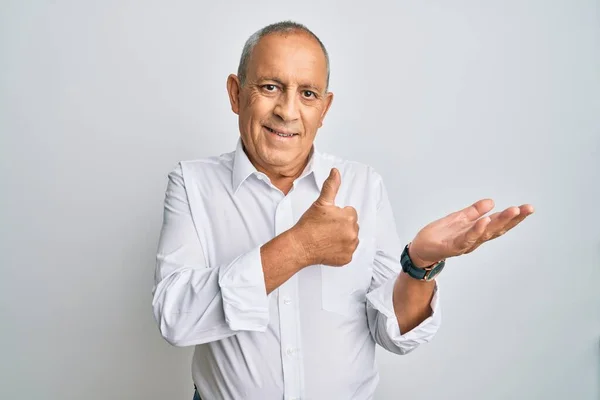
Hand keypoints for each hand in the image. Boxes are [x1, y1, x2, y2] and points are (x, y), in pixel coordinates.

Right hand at [291, 168, 358, 265]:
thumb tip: (336, 172)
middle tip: (326, 228)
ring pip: (351, 238)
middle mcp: (353, 233)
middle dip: (341, 225)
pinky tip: (329, 247)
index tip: (328, 219)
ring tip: (327, 237)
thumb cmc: (309, 225)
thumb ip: (331, 186)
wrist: (300, 245)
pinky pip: (348, 251)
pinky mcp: (347, 258)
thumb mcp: (320, 203)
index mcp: (349, 218)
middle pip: (352, 225)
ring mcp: (350, 247)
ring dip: (343, 237)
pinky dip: (340, 250)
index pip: (350, 212)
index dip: (338, 215)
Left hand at [408, 199, 534, 266]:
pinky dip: (476, 230)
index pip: (498, 224)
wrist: (419, 249)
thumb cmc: (439, 236)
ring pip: (485, 233)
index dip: (514, 217)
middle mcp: (474, 240)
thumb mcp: (458, 219)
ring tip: (512, 211)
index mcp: (476, 232)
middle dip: (513, 219)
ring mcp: (464, 244)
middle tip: (527, 208)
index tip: (528, 208)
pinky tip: (485, 221)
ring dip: (499, 222)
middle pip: (497, 229)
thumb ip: (474, 212)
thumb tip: (491, 202)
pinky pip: (466, 238)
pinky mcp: (451, 247)